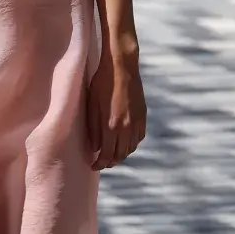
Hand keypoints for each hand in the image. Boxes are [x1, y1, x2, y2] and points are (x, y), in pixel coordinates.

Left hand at [87, 49, 146, 169]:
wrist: (121, 67)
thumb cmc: (101, 84)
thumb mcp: (91, 106)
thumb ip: (93, 130)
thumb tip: (94, 148)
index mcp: (111, 126)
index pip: (107, 155)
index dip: (100, 164)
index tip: (94, 166)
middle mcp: (127, 127)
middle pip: (120, 155)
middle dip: (111, 162)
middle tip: (102, 163)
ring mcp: (137, 122)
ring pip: (131, 148)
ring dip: (122, 155)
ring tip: (112, 155)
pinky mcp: (143, 115)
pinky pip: (139, 137)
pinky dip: (131, 144)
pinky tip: (125, 143)